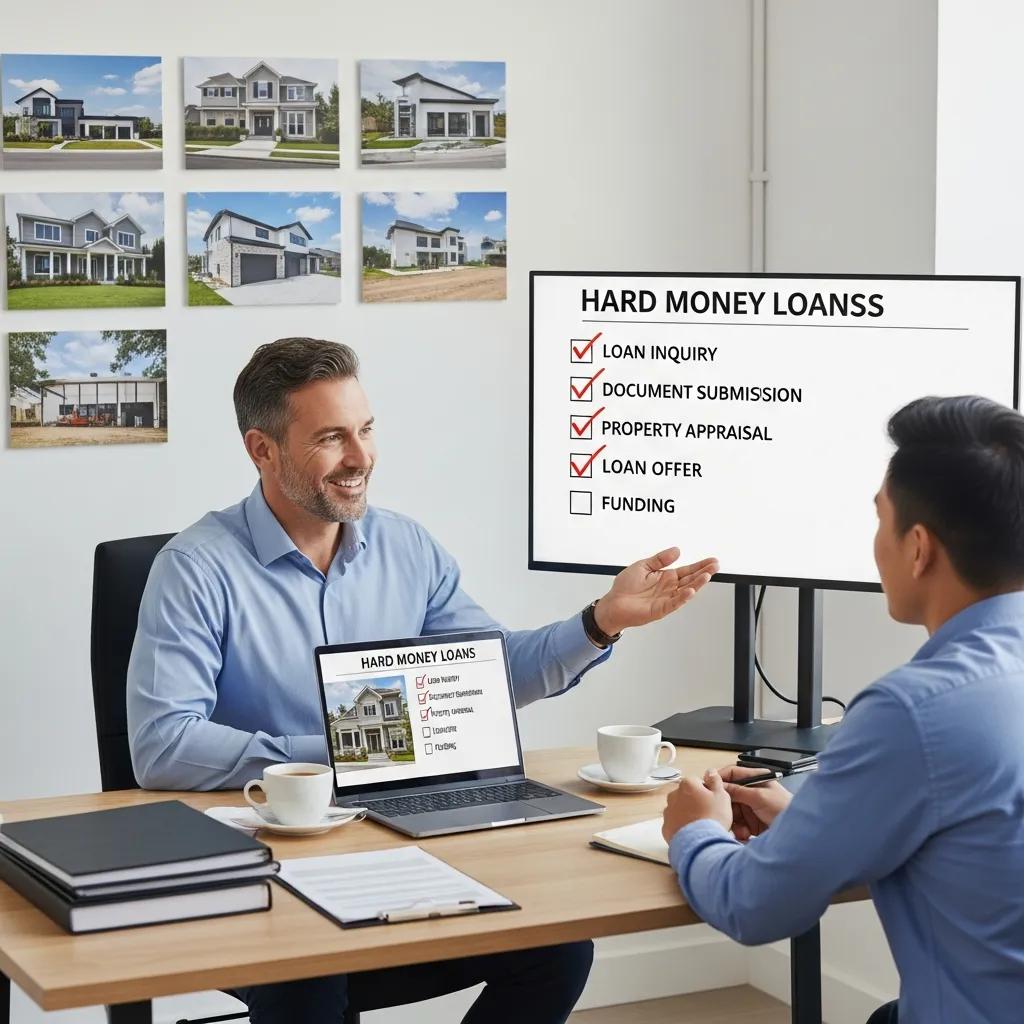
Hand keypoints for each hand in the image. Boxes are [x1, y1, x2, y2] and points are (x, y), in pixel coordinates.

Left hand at [594, 548, 718, 636]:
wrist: (613, 602)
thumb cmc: (625, 586)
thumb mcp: (643, 565)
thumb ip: (660, 559)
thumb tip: (677, 550)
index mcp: (666, 577)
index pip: (687, 570)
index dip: (700, 565)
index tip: (712, 561)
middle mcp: (669, 588)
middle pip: (690, 579)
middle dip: (703, 572)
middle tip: (715, 566)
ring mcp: (666, 599)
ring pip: (686, 591)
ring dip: (697, 584)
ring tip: (707, 575)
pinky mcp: (660, 609)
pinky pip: (674, 603)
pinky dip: (683, 598)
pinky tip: (690, 591)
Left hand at [661, 772, 731, 843]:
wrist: (701, 843)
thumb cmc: (713, 818)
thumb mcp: (721, 796)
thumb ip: (715, 781)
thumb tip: (710, 771)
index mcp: (687, 784)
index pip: (697, 782)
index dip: (707, 791)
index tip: (713, 801)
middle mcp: (674, 795)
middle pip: (686, 795)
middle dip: (695, 802)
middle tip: (708, 814)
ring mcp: (668, 812)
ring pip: (679, 810)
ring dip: (687, 814)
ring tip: (701, 826)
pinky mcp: (666, 828)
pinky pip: (674, 825)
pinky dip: (681, 828)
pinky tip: (693, 833)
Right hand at [718, 764, 792, 841]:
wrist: (798, 833)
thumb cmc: (784, 809)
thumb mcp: (759, 796)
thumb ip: (738, 790)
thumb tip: (719, 785)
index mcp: (755, 780)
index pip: (732, 773)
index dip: (720, 778)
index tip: (708, 785)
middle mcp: (751, 792)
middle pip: (729, 794)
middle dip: (725, 805)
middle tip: (721, 812)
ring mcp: (751, 808)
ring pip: (730, 811)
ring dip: (732, 820)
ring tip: (737, 828)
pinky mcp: (751, 822)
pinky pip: (737, 824)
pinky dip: (737, 830)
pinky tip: (744, 834)